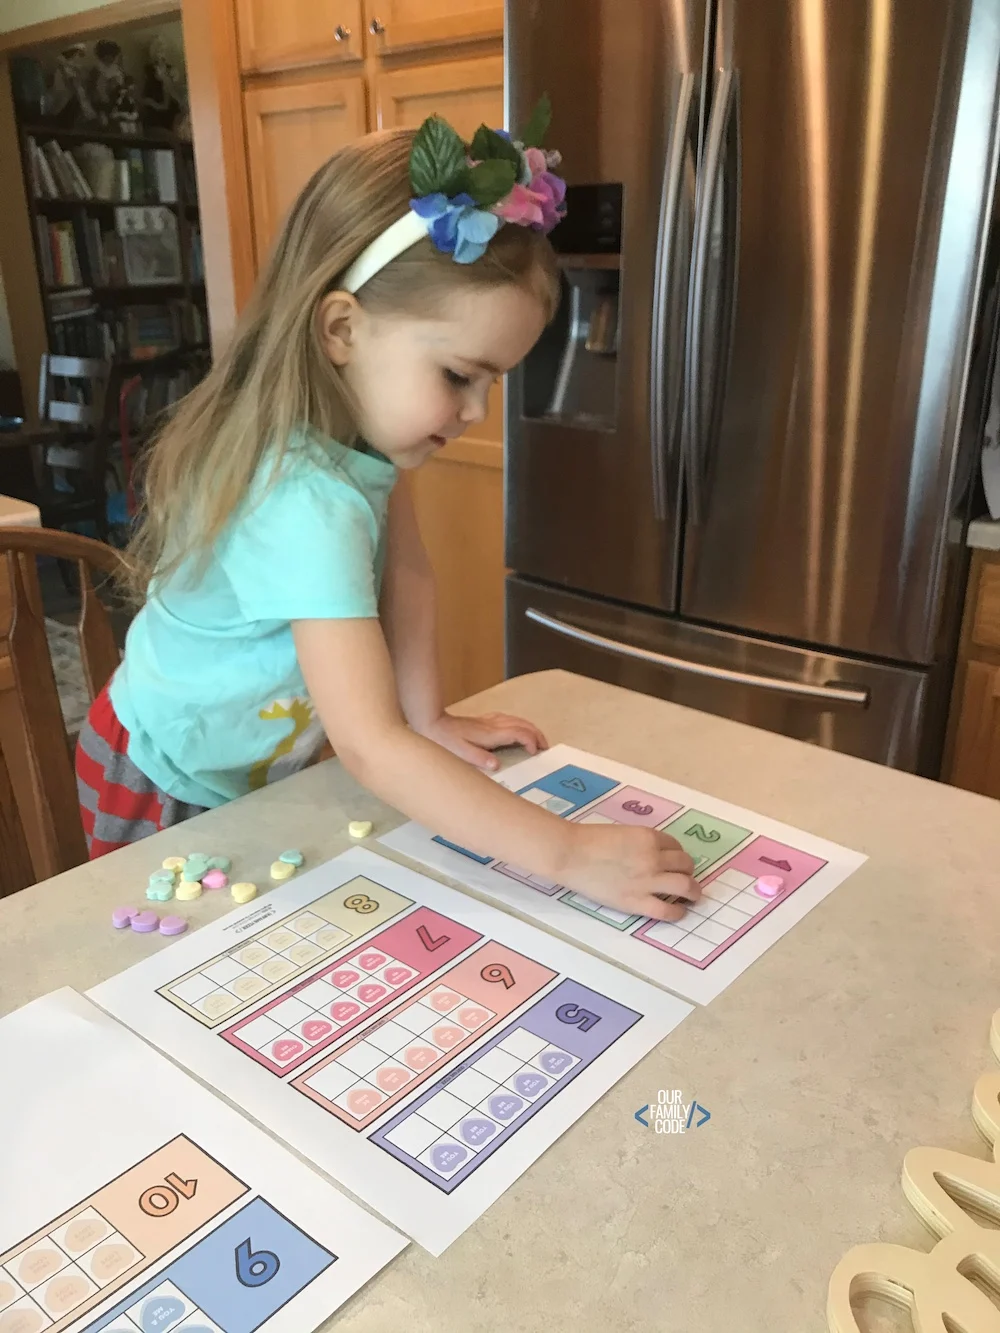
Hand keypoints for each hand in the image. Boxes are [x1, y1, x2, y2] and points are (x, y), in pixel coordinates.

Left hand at [420, 711, 547, 772]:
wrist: (430, 722)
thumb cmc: (444, 740)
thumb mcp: (460, 753)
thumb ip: (479, 758)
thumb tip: (496, 765)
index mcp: (490, 734)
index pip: (519, 733)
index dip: (531, 741)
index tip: (535, 752)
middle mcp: (492, 725)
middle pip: (523, 724)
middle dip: (537, 735)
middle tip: (545, 748)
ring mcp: (488, 721)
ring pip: (517, 720)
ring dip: (530, 729)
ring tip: (537, 740)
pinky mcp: (483, 720)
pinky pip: (508, 719)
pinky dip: (519, 724)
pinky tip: (516, 729)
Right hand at [558, 823, 698, 921]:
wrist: (570, 854)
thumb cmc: (589, 840)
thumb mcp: (623, 832)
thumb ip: (642, 843)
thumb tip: (653, 855)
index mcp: (649, 837)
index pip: (676, 846)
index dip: (678, 854)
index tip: (676, 862)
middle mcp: (654, 858)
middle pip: (686, 865)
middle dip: (688, 871)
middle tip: (686, 878)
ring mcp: (648, 881)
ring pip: (685, 886)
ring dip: (693, 891)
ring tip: (693, 896)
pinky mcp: (637, 902)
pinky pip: (667, 910)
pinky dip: (678, 912)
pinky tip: (679, 912)